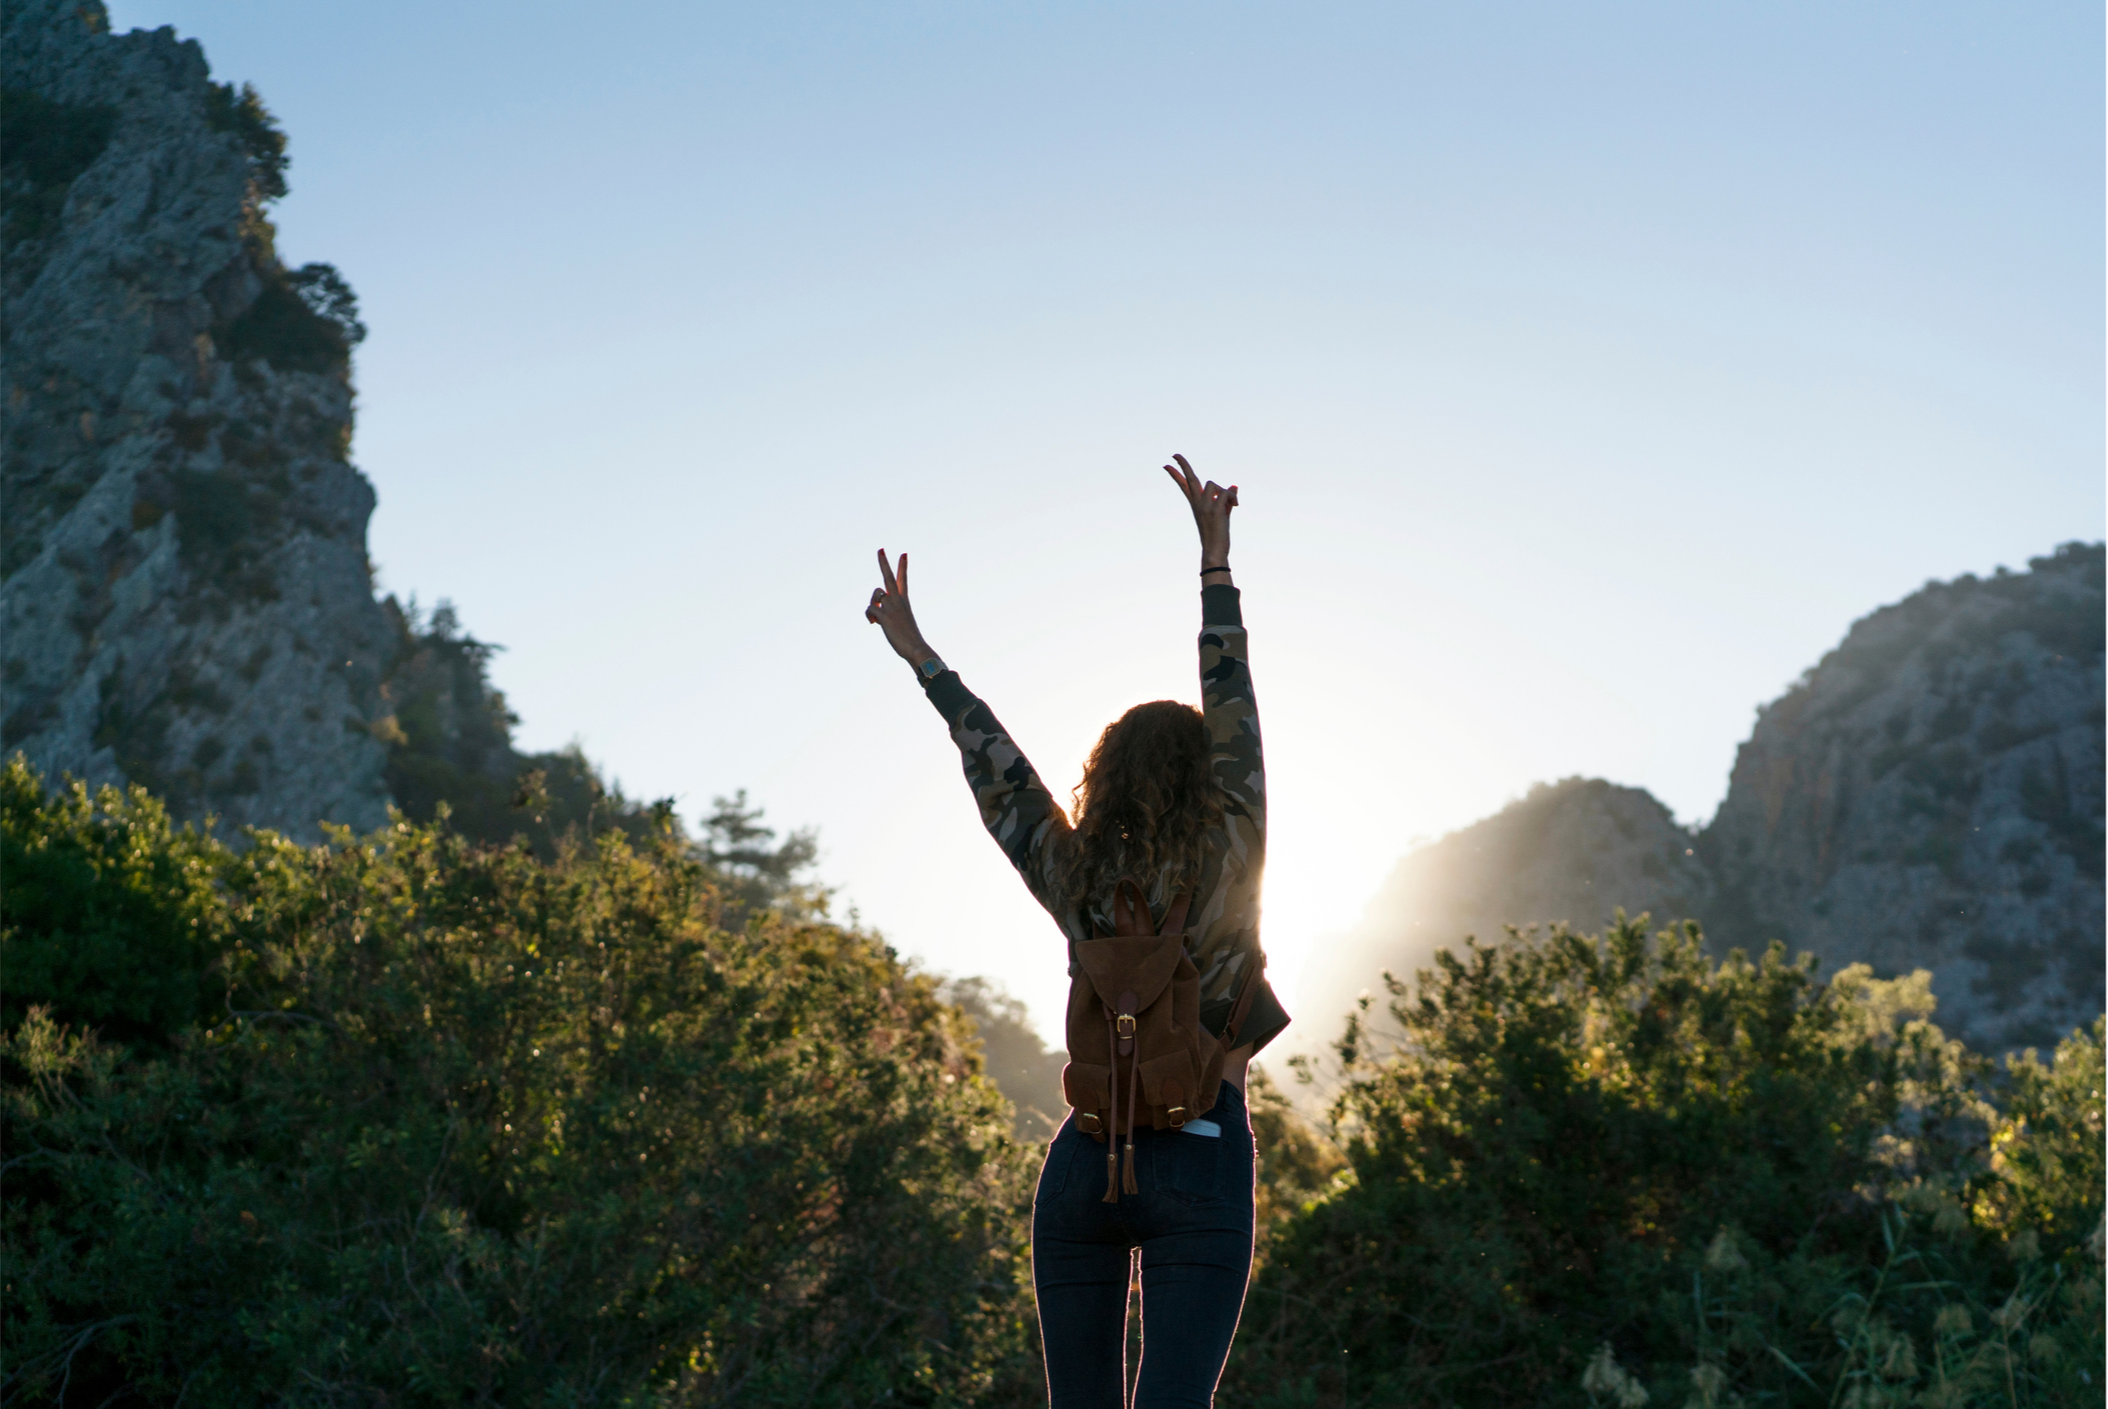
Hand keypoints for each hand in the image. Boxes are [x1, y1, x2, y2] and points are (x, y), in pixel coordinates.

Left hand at [865, 549, 935, 667]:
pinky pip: (870, 608)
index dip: (903, 567)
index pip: (903, 580)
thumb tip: (875, 613)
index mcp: (904, 601)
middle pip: (889, 577)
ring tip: (876, 617)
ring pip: (875, 594)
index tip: (903, 554)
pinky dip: (869, 615)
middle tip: (880, 550)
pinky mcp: (884, 615)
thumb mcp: (900, 622)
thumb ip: (888, 613)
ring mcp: (892, 607)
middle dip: (884, 562)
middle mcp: (898, 601)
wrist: (915, 648)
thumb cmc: (908, 638)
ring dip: (873, 604)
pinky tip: (874, 623)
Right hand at [1161, 453, 1236, 570]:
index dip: (1176, 475)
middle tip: (1175, 454)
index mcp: (1196, 504)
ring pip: (1214, 484)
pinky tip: (1235, 507)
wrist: (1215, 549)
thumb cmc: (1218, 534)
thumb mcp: (1223, 513)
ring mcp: (1204, 505)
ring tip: (1230, 505)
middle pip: (1190, 479)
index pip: (1184, 486)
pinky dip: (1233, 499)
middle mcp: (1197, 502)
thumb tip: (1234, 486)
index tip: (1166, 465)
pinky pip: (1226, 493)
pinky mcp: (1213, 508)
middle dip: (1183, 465)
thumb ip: (1227, 499)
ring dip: (1225, 492)